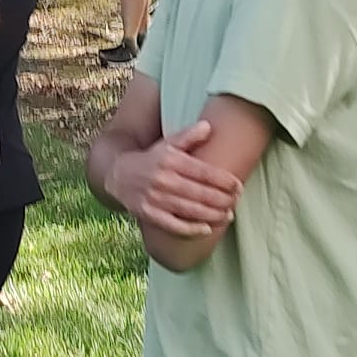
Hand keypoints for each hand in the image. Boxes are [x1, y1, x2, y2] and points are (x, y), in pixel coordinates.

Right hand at [108, 120, 241, 237]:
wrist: (118, 174)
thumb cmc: (151, 159)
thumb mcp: (167, 143)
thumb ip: (188, 136)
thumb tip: (208, 126)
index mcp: (170, 161)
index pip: (203, 172)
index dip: (224, 181)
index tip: (238, 186)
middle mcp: (163, 180)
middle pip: (200, 193)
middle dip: (222, 199)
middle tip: (236, 201)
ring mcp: (155, 199)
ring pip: (190, 210)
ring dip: (213, 215)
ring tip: (228, 215)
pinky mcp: (149, 214)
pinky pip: (173, 225)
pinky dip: (191, 229)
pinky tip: (207, 229)